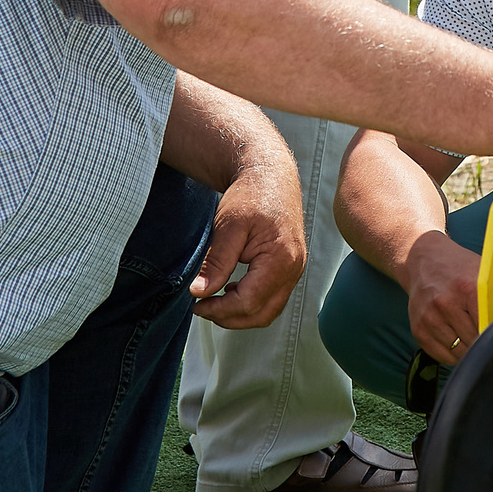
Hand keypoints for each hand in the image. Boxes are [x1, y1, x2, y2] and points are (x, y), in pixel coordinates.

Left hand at [189, 146, 305, 329]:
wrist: (269, 174)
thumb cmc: (252, 194)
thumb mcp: (228, 226)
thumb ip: (216, 263)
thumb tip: (200, 292)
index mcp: (281, 258)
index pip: (250, 301)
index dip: (220, 309)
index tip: (197, 305)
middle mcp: (294, 268)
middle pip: (262, 314)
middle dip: (229, 318)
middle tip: (203, 308)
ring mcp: (294, 269)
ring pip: (269, 310)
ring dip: (240, 314)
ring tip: (214, 301)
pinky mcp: (290, 268)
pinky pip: (272, 298)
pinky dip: (251, 303)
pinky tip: (231, 290)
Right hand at [403, 232, 482, 366]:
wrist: (423, 260)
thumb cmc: (458, 268)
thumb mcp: (482, 272)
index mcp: (467, 289)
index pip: (488, 327)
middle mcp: (445, 304)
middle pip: (474, 342)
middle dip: (483, 343)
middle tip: (489, 337)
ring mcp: (429, 318)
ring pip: (458, 352)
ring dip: (468, 350)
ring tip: (472, 337)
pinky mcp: (418, 329)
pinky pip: (441, 356)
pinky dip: (452, 354)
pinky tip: (457, 340)